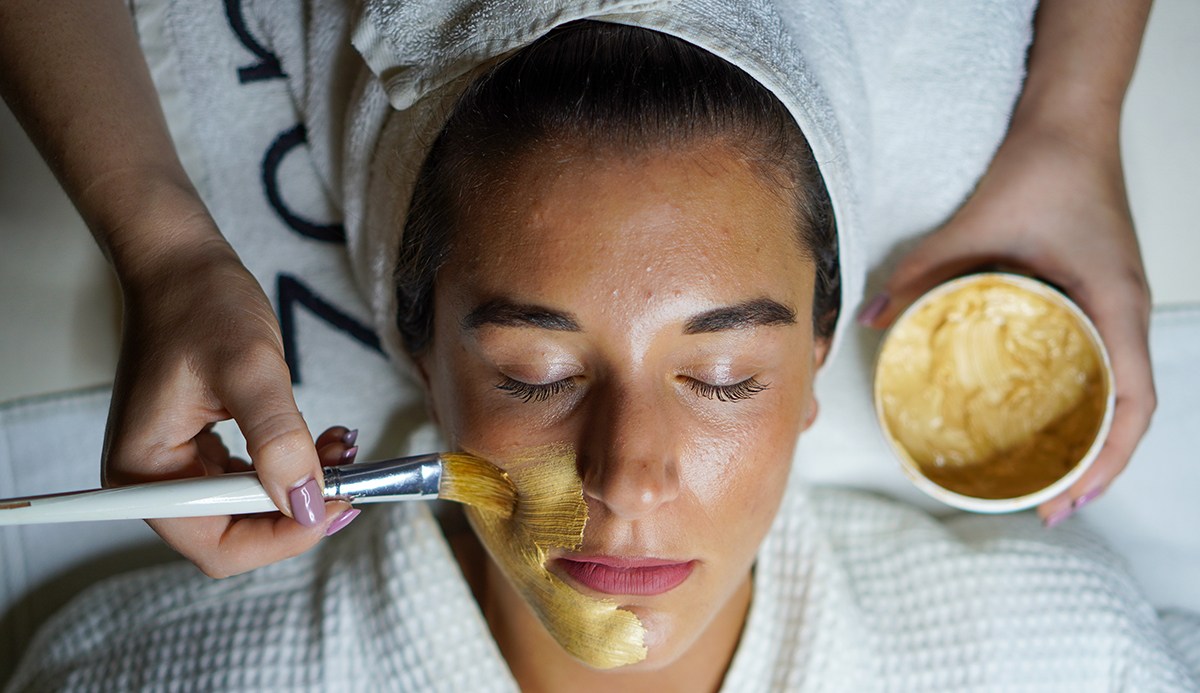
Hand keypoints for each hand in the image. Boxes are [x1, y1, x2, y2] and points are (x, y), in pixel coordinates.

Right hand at [102, 235, 359, 576]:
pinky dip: (291, 467)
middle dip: (298, 511)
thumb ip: (277, 439)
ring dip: (302, 488)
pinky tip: (326, 444)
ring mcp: (176, 466)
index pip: (218, 545)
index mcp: (144, 473)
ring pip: (251, 509)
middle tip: (353, 481)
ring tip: (345, 452)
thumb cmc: (201, 303)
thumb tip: (307, 504)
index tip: (336, 505)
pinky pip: (252, 480)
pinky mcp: (199, 450)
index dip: (281, 537)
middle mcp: (152, 480)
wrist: (182, 263)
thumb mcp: (249, 367)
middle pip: (236, 535)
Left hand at [859, 124, 1154, 525]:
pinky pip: (1109, 361)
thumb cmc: (1042, 170)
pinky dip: (1091, 399)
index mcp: (1114, 306)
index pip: (1133, 402)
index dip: (1107, 461)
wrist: (1071, 122)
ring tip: (1053, 478)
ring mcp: (1119, 305)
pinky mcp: (1103, 294)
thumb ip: (921, 272)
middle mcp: (1126, 313)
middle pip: (1131, 412)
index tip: (1067, 499)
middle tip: (1050, 505)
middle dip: (1098, 467)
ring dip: (1096, 439)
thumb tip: (870, 318)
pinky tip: (1055, 416)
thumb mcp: (974, 228)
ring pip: (1124, 391)